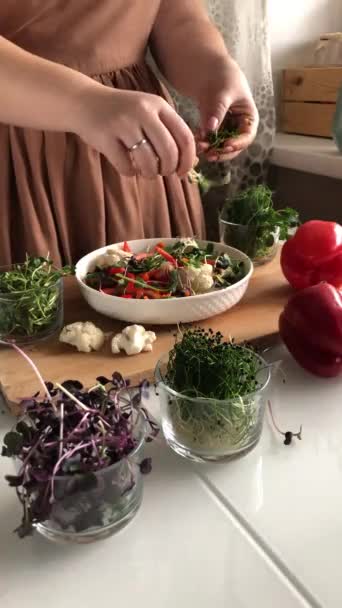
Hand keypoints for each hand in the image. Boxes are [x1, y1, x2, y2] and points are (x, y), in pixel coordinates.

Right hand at [75, 85, 196, 177]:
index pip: (185, 137)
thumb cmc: (123, 113)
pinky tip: (128, 166)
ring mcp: (123, 124)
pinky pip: (126, 167)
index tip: (183, 172)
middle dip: (168, 169)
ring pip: (148, 162)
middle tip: (162, 172)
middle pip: (169, 152)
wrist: (84, 102)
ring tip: (146, 172)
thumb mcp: (149, 113)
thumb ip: (169, 132)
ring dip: (150, 174)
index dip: (188, 160)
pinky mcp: (105, 138)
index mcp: (159, 105)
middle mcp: (143, 112)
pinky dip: (130, 172)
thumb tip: (192, 164)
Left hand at [196, 60, 258, 161]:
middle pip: (234, 146)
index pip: (247, 135)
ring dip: (210, 149)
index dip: (238, 143)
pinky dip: (203, 142)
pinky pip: (209, 140)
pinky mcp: (213, 128)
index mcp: (248, 117)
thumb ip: (218, 110)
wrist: (208, 68)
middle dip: (222, 151)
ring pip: (220, 145)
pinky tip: (195, 140)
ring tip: (199, 148)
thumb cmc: (223, 75)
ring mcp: (225, 129)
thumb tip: (211, 129)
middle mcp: (239, 126)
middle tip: (210, 154)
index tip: (225, 146)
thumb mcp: (223, 91)